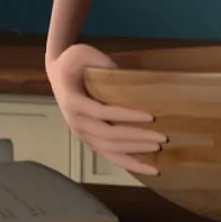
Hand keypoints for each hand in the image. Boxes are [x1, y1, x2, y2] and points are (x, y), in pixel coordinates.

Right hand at [47, 44, 166, 175]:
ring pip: (109, 150)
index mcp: (73, 101)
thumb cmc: (74, 61)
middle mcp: (75, 122)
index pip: (103, 113)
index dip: (126, 116)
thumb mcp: (86, 53)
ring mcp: (81, 133)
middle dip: (136, 138)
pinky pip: (108, 155)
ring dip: (134, 154)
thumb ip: (105, 66)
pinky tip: (145, 168)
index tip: (151, 117)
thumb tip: (132, 82)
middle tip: (162, 138)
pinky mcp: (88, 139)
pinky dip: (127, 163)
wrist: (58, 72)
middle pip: (108, 136)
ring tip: (158, 153)